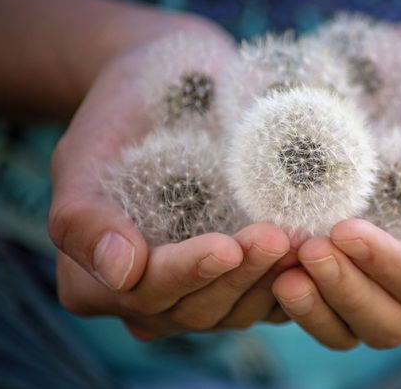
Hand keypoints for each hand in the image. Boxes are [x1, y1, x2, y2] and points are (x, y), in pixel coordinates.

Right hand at [49, 22, 293, 337]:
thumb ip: (84, 218)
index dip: (187, 273)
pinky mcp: (237, 280)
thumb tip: (122, 272)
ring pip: (236, 309)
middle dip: (239, 275)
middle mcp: (150, 294)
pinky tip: (315, 258)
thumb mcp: (85, 153)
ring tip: (303, 245)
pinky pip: (266, 302)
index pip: (144, 293)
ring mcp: (197, 290)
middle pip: (196, 307)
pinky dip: (292, 285)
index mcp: (99, 278)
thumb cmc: (122, 116)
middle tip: (280, 238)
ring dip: (270, 282)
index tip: (227, 245)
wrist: (166, 90)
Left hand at [273, 24, 400, 348]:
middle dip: (344, 290)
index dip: (385, 267)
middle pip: (384, 322)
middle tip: (307, 249)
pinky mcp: (340, 260)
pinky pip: (318, 298)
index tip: (344, 230)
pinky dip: (295, 293)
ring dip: (314, 305)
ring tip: (279, 272)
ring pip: (346, 324)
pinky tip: (267, 265)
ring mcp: (375, 275)